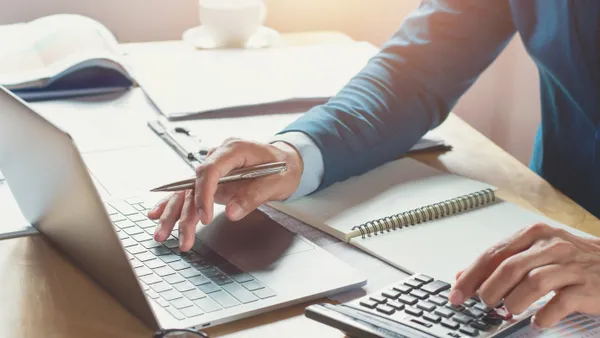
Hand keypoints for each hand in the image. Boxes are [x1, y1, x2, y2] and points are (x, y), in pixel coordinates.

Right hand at [147, 138, 303, 251]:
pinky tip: (157, 214)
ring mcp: (214, 168)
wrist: (287, 161)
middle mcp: (219, 156)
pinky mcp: (212, 180)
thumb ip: (253, 196)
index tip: (204, 216)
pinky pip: (189, 192)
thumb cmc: (284, 168)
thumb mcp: (277, 182)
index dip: (204, 194)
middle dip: (183, 211)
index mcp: (234, 149)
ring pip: (187, 191)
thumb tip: (231, 213)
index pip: (210, 170)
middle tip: (181, 236)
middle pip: (193, 183)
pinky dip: (174, 204)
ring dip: (174, 213)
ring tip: (162, 234)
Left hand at [449, 223, 599, 327]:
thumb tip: (463, 275)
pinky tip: (539, 321)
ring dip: (514, 301)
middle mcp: (550, 246)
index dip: (471, 276)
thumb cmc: (571, 259)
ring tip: (510, 310)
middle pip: (509, 268)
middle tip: (486, 304)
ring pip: (532, 283)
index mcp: (533, 235)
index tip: (456, 294)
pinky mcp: (586, 287)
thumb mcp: (535, 251)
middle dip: (490, 290)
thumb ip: (500, 261)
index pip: (493, 254)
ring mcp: (570, 265)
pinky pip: (560, 303)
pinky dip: (544, 315)